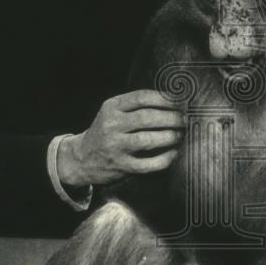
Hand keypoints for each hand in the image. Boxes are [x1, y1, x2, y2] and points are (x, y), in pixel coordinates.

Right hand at [58, 90, 184, 186]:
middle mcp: (111, 125)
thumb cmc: (106, 131)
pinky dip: (165, 159)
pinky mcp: (121, 167)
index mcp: (111, 107)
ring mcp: (115, 147)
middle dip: (171, 118)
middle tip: (184, 120)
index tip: (180, 101)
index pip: (141, 97)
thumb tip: (173, 101)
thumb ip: (136, 105)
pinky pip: (148, 164)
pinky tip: (173, 153)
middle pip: (147, 118)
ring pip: (148, 140)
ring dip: (170, 137)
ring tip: (180, 134)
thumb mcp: (113, 112)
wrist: (81, 158)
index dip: (164, 99)